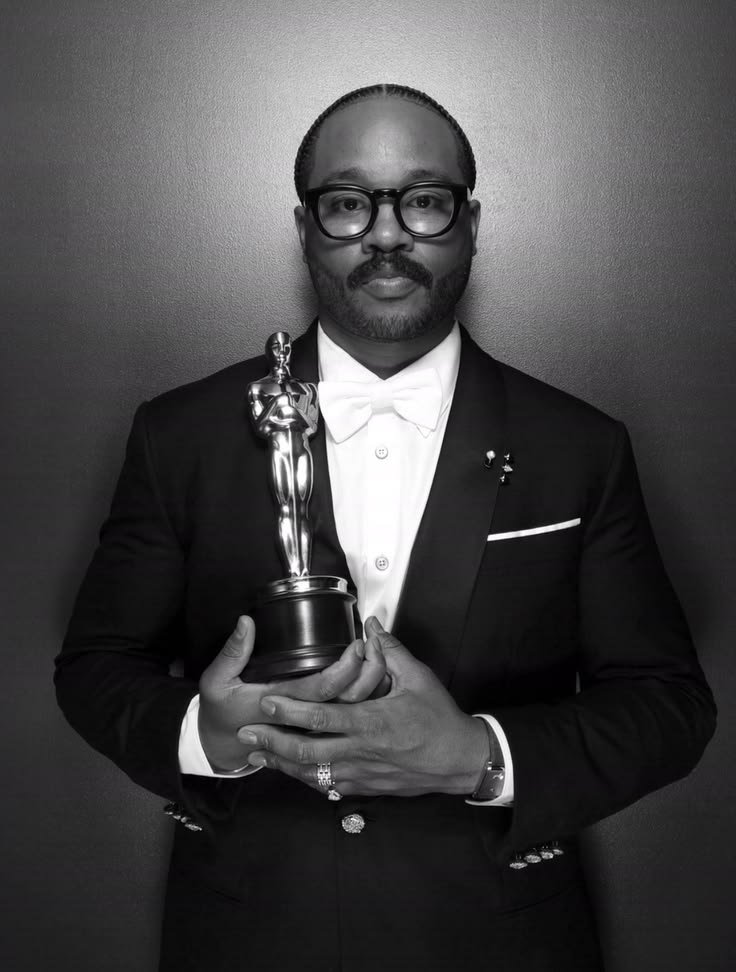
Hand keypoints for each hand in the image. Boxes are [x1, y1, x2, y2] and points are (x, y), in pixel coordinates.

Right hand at [198, 616, 387, 771]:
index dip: (345, 667)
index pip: (323, 688)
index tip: (357, 644)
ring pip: (356, 709)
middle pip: (350, 700)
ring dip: (374, 683)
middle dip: (370, 672)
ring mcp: (314, 726)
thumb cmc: (223, 711)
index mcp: (282, 702)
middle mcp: (304, 719)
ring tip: (381, 656)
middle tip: (377, 645)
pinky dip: (370, 697)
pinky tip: (378, 676)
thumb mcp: (217, 681)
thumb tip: (246, 622)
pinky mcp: (319, 727)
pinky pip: (353, 718)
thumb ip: (233, 652)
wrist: (224, 745)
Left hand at [239, 618, 488, 796]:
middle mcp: (361, 751)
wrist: (459, 760)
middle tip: (246, 734)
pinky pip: (330, 786)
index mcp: (370, 722)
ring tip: (257, 755)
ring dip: (283, 765)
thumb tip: (370, 624)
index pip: (321, 717)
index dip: (290, 712)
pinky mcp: (367, 786)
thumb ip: (391, 650)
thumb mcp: (418, 678)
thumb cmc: (439, 718)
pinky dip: (307, 780)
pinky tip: (292, 773)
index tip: (264, 703)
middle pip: (307, 752)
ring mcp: (362, 773)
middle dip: (273, 742)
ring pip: (313, 774)